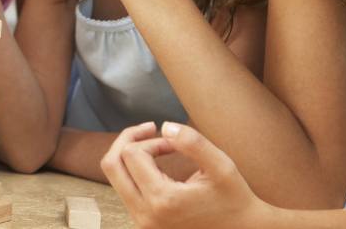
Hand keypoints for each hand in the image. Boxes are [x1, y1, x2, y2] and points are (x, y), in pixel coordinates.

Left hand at [101, 122, 274, 228]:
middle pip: (111, 165)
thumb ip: (193, 142)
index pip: (132, 153)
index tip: (174, 142)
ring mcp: (142, 222)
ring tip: (159, 146)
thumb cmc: (234, 197)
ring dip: (131, 154)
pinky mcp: (143, 223)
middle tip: (151, 128)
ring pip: (114, 176)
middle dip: (128, 140)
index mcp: (163, 201)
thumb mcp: (221, 165)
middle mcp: (145, 216)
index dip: (151, 139)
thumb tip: (165, 127)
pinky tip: (156, 161)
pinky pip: (124, 188)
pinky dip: (134, 169)